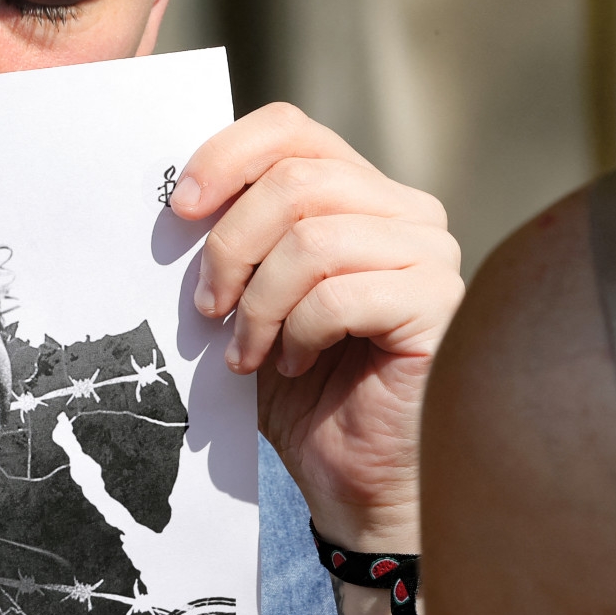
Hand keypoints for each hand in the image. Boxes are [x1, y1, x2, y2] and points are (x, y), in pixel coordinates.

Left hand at [173, 103, 462, 552]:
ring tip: (247, 352)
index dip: (226, 157)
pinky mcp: (437, 306)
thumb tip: (179, 199)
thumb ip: (237, 239)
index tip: (178, 210)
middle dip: (231, 245)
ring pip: (313, 237)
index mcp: (362, 196)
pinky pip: (339, 293)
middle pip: (297, 179)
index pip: (292, 130)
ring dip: (259, 303)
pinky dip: (297, 332)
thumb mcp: (253, 301)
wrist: (353, 483)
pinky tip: (293, 366)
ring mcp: (430, 256)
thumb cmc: (304, 394)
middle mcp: (407, 214)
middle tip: (206, 307)